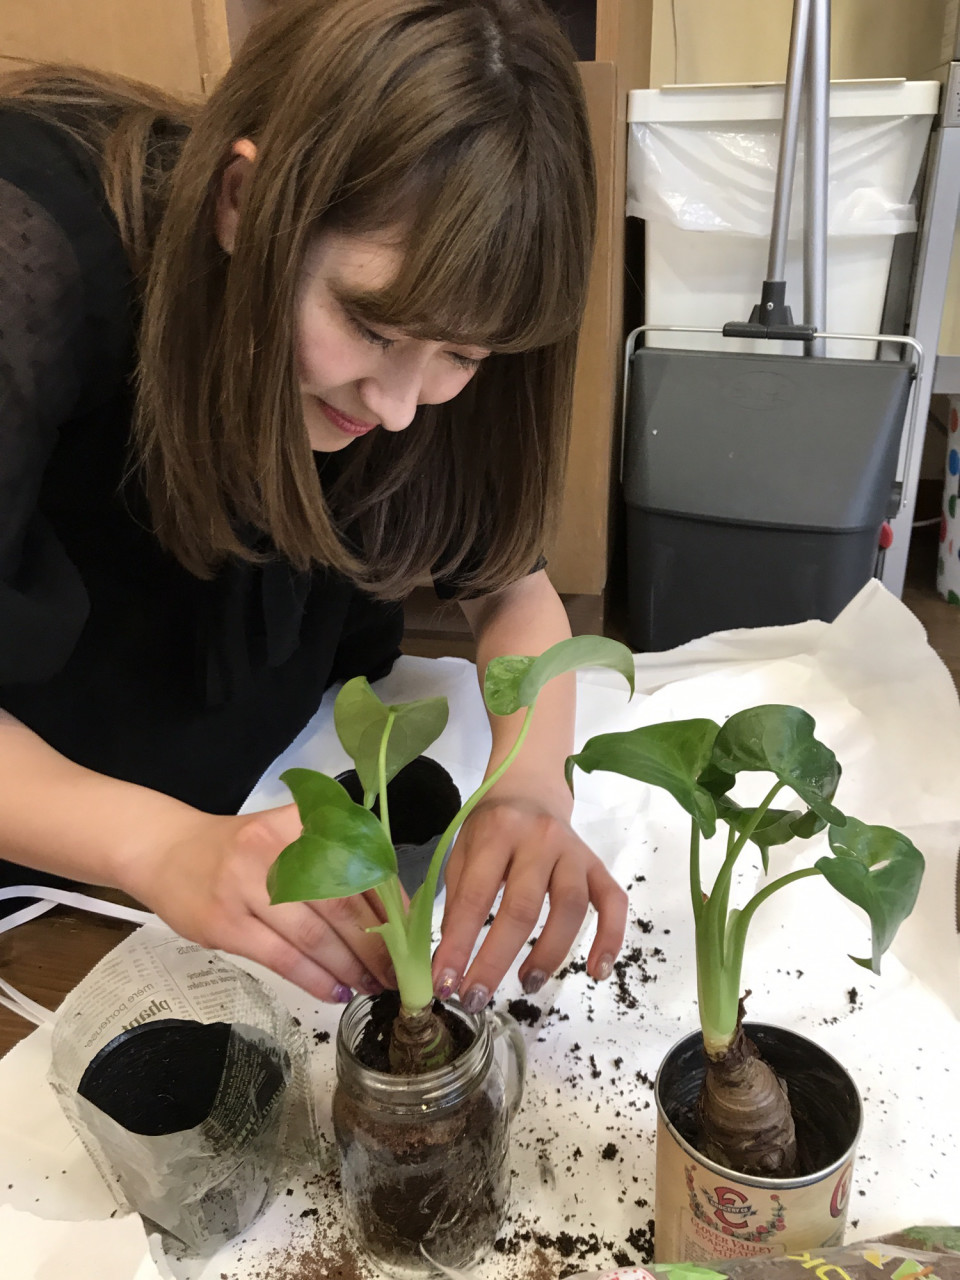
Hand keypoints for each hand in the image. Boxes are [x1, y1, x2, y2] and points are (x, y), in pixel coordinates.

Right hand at [121, 804, 394, 1002]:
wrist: (166, 850)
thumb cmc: (242, 850)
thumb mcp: (289, 838)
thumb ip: (336, 864)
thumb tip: (393, 915)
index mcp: (303, 821)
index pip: (362, 866)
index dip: (392, 908)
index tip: (412, 939)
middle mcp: (277, 846)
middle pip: (343, 904)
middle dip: (376, 946)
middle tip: (396, 974)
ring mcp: (247, 884)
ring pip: (315, 936)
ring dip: (349, 968)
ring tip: (369, 987)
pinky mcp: (225, 922)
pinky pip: (283, 957)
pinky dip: (314, 978)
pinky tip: (333, 991)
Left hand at [431, 788, 627, 1012]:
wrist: (530, 788)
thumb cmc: (491, 826)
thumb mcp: (462, 849)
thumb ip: (457, 898)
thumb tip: (451, 960)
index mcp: (497, 832)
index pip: (475, 896)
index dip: (459, 944)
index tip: (444, 984)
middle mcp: (538, 839)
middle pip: (522, 908)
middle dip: (496, 960)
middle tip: (476, 998)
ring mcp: (573, 851)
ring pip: (569, 908)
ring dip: (549, 954)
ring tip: (527, 984)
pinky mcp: (597, 864)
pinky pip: (613, 902)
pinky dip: (609, 938)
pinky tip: (596, 971)